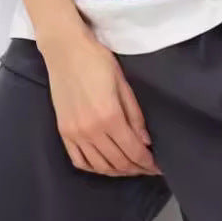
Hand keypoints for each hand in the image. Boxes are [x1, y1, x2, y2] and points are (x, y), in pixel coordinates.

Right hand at [41, 27, 162, 176]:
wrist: (65, 49)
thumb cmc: (97, 60)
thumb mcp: (123, 82)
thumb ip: (134, 114)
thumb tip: (145, 141)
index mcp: (109, 116)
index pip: (133, 150)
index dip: (147, 162)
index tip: (158, 168)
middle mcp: (91, 131)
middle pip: (118, 162)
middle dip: (136, 168)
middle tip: (147, 168)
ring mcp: (75, 134)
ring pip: (99, 166)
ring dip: (117, 171)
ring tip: (130, 167)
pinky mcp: (63, 132)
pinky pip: (79, 161)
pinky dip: (95, 168)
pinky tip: (104, 165)